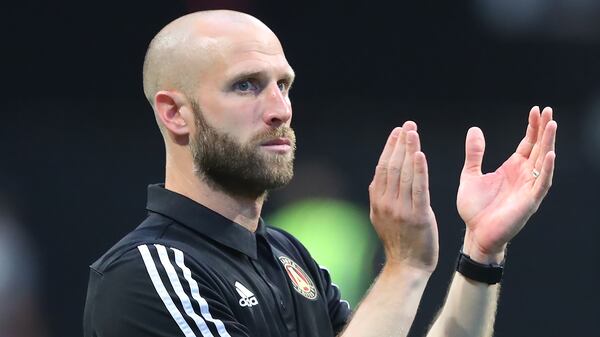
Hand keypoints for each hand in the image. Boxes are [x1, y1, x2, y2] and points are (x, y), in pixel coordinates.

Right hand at [369, 121, 438, 271]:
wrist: (408, 266)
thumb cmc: (399, 242)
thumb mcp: (381, 218)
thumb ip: (381, 198)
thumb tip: (378, 178)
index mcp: (377, 201)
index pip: (383, 168)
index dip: (390, 147)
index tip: (398, 131)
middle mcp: (386, 203)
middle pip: (392, 166)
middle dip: (400, 143)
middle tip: (408, 125)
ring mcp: (401, 210)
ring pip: (404, 174)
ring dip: (409, 150)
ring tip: (413, 132)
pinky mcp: (418, 216)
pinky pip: (418, 188)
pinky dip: (418, 170)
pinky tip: (419, 154)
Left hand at [457, 106, 556, 262]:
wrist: (475, 234)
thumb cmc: (475, 209)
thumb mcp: (470, 175)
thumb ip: (475, 153)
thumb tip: (475, 129)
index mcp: (512, 168)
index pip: (527, 143)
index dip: (532, 127)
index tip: (535, 109)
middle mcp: (524, 176)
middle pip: (538, 148)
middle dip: (544, 129)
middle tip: (548, 110)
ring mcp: (528, 188)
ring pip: (543, 161)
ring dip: (548, 143)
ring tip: (552, 124)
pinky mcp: (529, 202)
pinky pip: (541, 183)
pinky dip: (546, 169)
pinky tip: (550, 154)